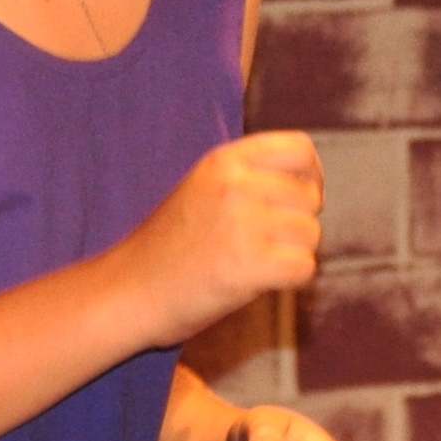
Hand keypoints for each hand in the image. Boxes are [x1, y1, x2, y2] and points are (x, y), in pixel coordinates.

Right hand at [121, 133, 323, 345]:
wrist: (128, 291)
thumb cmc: (169, 247)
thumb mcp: (204, 189)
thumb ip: (250, 178)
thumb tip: (312, 186)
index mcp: (224, 160)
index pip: (300, 149)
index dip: (310, 176)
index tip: (295, 202)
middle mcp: (236, 185)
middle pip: (311, 198)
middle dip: (298, 224)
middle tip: (265, 244)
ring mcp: (243, 224)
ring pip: (311, 235)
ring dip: (293, 254)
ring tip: (254, 263)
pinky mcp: (250, 266)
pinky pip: (305, 268)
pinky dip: (290, 281)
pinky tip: (259, 283)